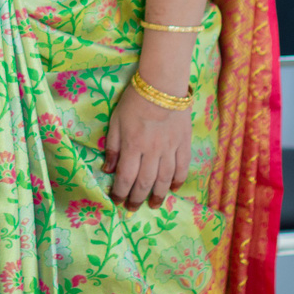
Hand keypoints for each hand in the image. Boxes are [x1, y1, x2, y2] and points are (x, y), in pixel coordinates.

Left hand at [104, 82, 193, 210]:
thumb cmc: (134, 100)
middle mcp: (152, 151)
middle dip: (137, 198)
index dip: (120, 193)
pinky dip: (178, 180)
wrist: (162, 84)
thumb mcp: (115, 121)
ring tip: (153, 204)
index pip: (126, 177)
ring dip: (158, 195)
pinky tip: (173, 188)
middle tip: (133, 208)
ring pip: (165, 179)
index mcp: (133, 146)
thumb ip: (113, 147)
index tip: (117, 201)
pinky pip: (183, 167)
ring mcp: (170, 148)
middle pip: (145, 182)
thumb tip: (108, 170)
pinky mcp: (184, 143)